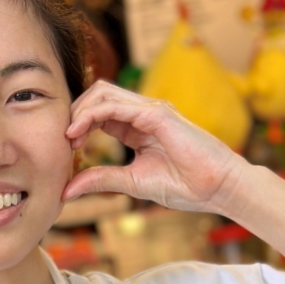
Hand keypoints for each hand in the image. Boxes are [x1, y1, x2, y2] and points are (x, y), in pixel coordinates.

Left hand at [62, 81, 245, 213]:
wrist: (219, 188)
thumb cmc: (187, 186)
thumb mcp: (133, 182)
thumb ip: (102, 179)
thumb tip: (67, 190)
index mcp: (137, 128)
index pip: (99, 112)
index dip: (78, 125)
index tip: (68, 149)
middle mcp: (142, 113)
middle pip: (97, 95)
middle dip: (74, 113)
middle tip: (65, 140)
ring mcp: (150, 110)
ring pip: (102, 93)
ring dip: (79, 111)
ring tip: (69, 136)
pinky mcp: (157, 114)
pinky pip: (114, 105)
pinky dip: (91, 116)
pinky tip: (79, 134)